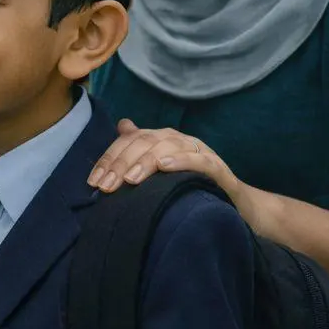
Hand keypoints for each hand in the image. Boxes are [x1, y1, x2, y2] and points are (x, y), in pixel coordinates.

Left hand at [88, 119, 246, 204]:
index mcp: (161, 139)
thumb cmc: (191, 186)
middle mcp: (177, 140)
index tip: (93, 182)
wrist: (235, 203)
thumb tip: (121, 126)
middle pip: (143, 143)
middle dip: (120, 164)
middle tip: (106, 186)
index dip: (108, 160)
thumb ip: (141, 150)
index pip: (128, 142)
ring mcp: (198, 150)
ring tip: (130, 179)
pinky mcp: (217, 167)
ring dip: (145, 162)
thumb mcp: (161, 169)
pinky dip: (180, 161)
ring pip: (167, 148)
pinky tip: (163, 167)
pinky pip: (198, 160)